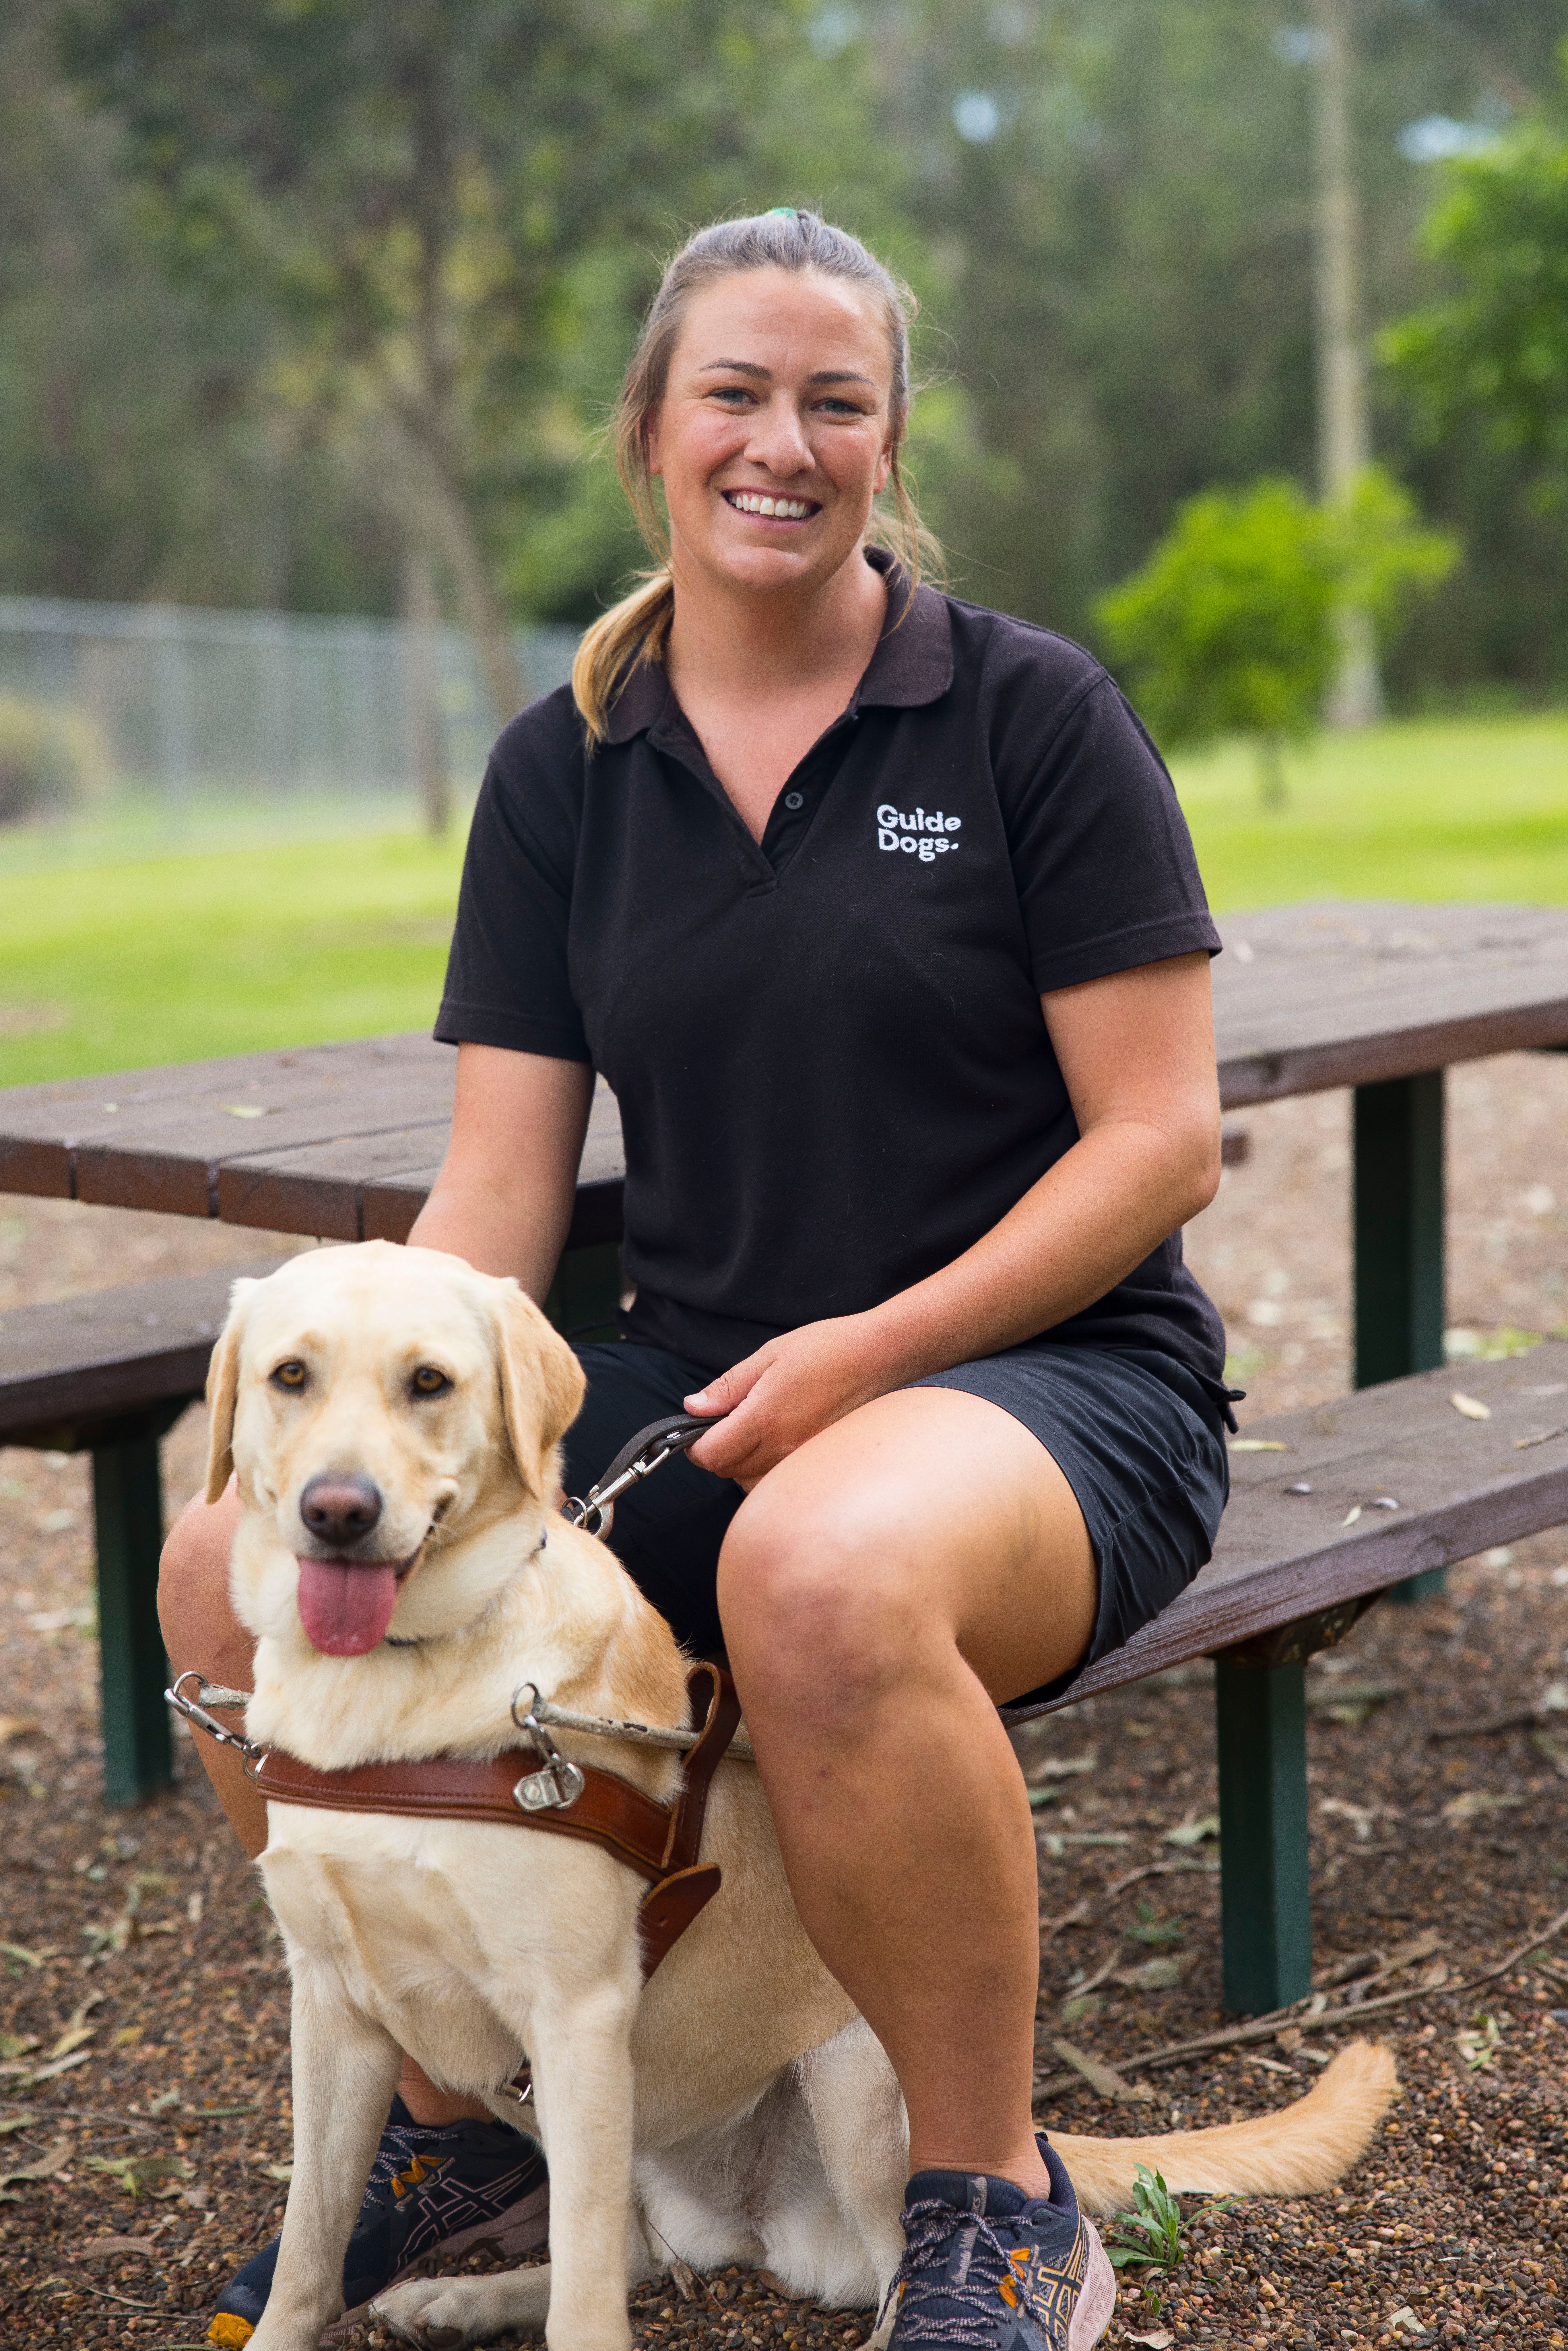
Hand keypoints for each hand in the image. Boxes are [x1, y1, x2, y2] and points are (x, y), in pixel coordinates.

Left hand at [683, 1314, 896, 1487]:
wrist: (878, 1356)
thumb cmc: (826, 1349)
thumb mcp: (768, 1356)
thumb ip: (727, 1387)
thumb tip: (693, 1407)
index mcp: (765, 1417)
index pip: (712, 1455)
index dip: (695, 1446)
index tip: (696, 1430)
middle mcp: (784, 1446)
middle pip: (728, 1472)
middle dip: (717, 1452)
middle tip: (725, 1424)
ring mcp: (803, 1458)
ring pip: (752, 1482)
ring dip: (741, 1464)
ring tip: (751, 1434)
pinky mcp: (818, 1462)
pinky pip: (779, 1480)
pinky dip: (766, 1470)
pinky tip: (774, 1444)